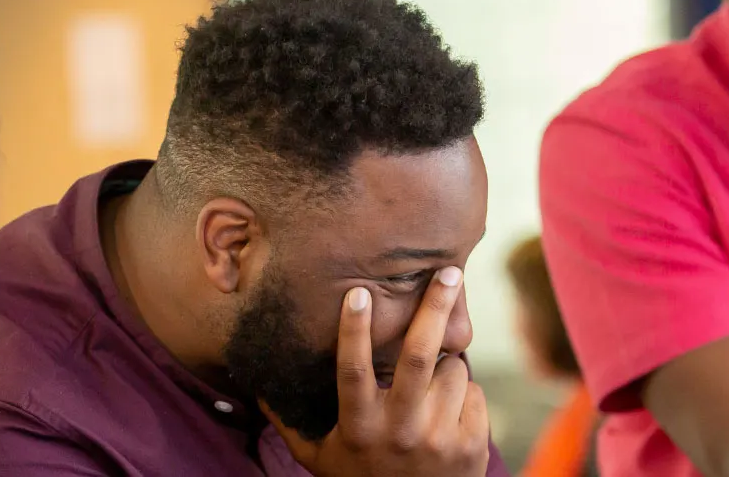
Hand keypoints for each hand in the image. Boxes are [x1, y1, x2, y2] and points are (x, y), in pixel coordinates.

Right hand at [264, 266, 491, 476]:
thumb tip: (255, 380)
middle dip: (435, 308)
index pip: (353, 371)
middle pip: (420, 355)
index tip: (359, 291)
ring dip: (446, 364)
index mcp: (359, 427)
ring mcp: (439, 438)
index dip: (354, 330)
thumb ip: (289, 419)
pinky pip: (473, 392)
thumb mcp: (317, 456)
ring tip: (428, 389)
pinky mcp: (471, 444)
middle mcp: (400, 430)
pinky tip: (446, 414)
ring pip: (453, 369)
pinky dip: (461, 393)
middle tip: (448, 273)